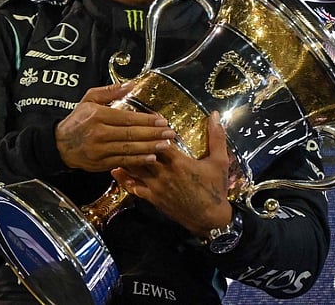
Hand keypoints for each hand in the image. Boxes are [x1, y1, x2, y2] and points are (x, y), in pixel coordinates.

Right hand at [55, 83, 175, 171]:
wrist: (60, 144)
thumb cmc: (77, 120)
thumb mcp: (89, 99)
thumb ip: (110, 92)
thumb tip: (131, 84)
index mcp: (98, 115)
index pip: (127, 118)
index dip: (146, 120)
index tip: (162, 120)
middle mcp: (99, 133)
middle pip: (131, 134)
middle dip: (153, 134)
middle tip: (170, 133)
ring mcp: (99, 150)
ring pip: (129, 149)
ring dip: (149, 147)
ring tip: (165, 145)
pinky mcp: (100, 163)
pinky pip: (123, 161)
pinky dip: (138, 160)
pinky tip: (151, 157)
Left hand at [111, 111, 232, 237]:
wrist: (210, 219)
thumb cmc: (215, 189)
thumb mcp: (220, 161)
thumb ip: (217, 136)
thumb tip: (215, 114)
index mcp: (179, 162)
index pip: (160, 141)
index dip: (152, 129)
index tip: (146, 118)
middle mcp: (164, 173)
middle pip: (143, 154)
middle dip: (134, 141)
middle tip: (123, 129)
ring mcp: (156, 187)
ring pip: (136, 170)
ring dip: (126, 157)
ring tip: (114, 146)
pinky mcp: (153, 199)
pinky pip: (134, 188)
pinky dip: (124, 179)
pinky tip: (116, 171)